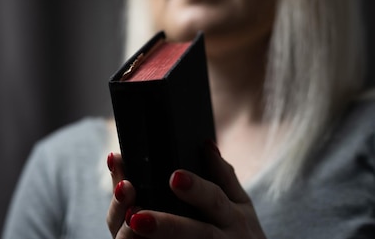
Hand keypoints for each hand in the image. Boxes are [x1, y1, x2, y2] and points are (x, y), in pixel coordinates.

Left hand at [105, 142, 266, 238]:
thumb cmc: (242, 234)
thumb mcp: (241, 205)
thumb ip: (224, 177)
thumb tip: (205, 145)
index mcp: (234, 214)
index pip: (214, 198)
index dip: (195, 188)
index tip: (174, 177)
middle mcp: (227, 237)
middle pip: (199, 233)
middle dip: (168, 225)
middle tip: (136, 216)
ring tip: (132, 228)